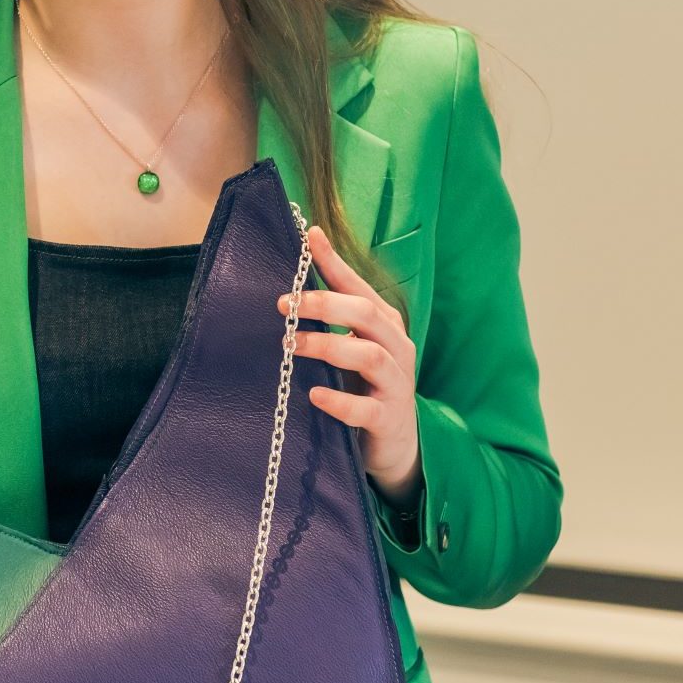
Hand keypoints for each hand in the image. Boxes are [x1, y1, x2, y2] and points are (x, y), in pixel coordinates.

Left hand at [278, 223, 422, 507]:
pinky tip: (315, 395)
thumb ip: (332, 318)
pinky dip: (340, 401)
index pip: (360, 287)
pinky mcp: (388, 419)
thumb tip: (294, 282)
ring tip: (294, 345)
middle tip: (286, 304)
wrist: (395, 445)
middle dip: (326, 304)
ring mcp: (396, 384)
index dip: (335, 263)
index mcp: (385, 325)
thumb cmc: (365, 387)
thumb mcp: (351, 346)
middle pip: (367, 314)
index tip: (309, 238)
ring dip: (329, 346)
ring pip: (368, 355)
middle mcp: (396, 348)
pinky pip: (365, 409)